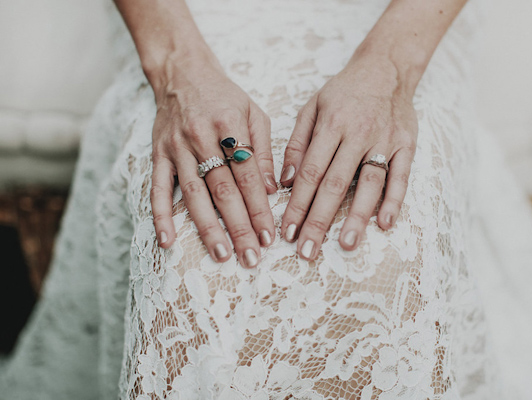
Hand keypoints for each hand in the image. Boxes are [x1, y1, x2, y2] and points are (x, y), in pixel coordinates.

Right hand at [150, 55, 276, 267]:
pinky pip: (157, 188)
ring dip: (207, 228)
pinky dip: (161, 215)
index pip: (247, 175)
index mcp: (230, 125)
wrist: (182, 73)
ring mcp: (176, 148)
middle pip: (222, 190)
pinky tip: (167, 240)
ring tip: (222, 255)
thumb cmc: (224, 96)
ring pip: (194, 194)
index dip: (259, 208)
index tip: (269, 236)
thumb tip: (273, 190)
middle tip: (250, 257)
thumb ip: (262, 151)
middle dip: (239, 226)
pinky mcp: (158, 154)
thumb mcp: (254, 113)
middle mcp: (201, 137)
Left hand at [279, 54, 417, 259]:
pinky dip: (394, 200)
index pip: (310, 173)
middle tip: (308, 251)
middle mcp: (358, 135)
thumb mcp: (311, 108)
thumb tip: (284, 182)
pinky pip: (401, 177)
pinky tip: (385, 223)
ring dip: (356, 217)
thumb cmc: (343, 93)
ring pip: (369, 184)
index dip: (297, 204)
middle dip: (319, 221)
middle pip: (335, 184)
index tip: (287, 232)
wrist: (386, 69)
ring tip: (345, 245)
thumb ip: (297, 144)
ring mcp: (385, 141)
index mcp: (331, 126)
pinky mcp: (408, 146)